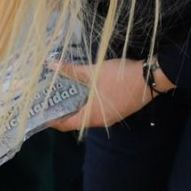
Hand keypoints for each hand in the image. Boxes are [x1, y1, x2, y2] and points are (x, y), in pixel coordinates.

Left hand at [48, 58, 173, 130]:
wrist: (151, 78)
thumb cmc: (119, 77)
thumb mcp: (93, 72)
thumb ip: (71, 70)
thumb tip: (50, 65)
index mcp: (92, 116)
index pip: (66, 125)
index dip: (52, 120)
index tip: (39, 113)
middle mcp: (100, 121)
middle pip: (75, 121)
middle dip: (61, 111)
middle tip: (47, 100)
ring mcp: (110, 117)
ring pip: (86, 116)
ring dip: (74, 107)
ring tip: (61, 94)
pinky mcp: (118, 111)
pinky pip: (96, 112)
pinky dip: (86, 104)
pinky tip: (80, 92)